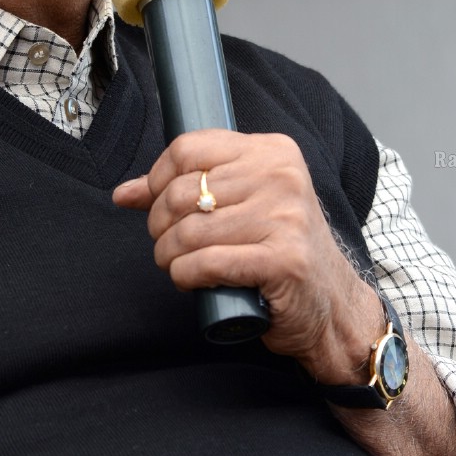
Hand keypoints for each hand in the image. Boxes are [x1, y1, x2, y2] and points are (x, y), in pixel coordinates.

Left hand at [113, 129, 382, 381]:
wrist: (330, 306)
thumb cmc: (279, 253)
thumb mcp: (241, 207)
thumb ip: (186, 190)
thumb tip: (124, 192)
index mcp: (273, 152)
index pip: (188, 148)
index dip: (157, 179)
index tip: (157, 205)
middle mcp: (282, 178)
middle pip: (181, 192)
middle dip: (159, 225)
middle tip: (169, 244)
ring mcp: (285, 219)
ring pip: (188, 232)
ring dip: (169, 256)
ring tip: (177, 265)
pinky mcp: (282, 261)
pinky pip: (205, 263)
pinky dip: (185, 276)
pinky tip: (191, 281)